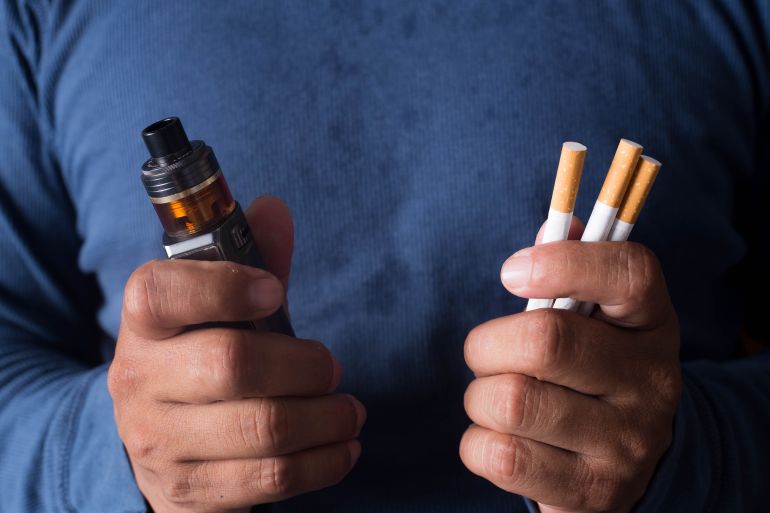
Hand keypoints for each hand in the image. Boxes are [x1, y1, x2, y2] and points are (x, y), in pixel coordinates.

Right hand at [108, 197, 364, 512]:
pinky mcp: (190, 491)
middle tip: (331, 367)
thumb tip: (274, 210)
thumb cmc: (199, 358)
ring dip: (327, 417)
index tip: (275, 292)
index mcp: (144, 324)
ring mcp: (160, 443)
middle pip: (233, 365)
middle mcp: (140, 382)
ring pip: (263, 428)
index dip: (226, 287)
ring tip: (349, 411)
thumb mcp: (214, 308)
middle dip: (305, 365)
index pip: (163, 293)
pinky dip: (324, 463)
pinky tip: (341, 447)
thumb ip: (248, 260)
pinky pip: (273, 480)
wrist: (154, 442)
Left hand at [460, 238, 680, 511]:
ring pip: (512, 401)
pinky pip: (502, 456)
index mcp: (651, 323)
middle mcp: (650, 381)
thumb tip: (551, 226)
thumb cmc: (593, 368)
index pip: (628, 274)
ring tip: (494, 399)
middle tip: (486, 352)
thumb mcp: (599, 317)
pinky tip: (497, 438)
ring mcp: (626, 442)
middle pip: (545, 341)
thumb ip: (573, 267)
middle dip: (487, 344)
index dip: (562, 262)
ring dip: (479, 397)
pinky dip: (477, 443)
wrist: (629, 461)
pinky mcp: (592, 492)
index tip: (510, 274)